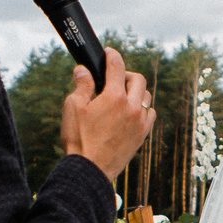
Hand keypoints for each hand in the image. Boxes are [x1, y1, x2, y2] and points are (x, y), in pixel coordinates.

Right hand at [60, 49, 155, 179]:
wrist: (90, 169)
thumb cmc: (79, 139)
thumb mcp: (73, 107)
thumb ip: (81, 85)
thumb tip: (83, 70)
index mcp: (114, 97)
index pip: (117, 66)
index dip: (112, 55)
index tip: (108, 53)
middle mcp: (131, 107)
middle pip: (138, 79)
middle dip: (126, 74)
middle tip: (113, 78)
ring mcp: (140, 122)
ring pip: (146, 96)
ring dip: (135, 91)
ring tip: (121, 96)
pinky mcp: (143, 135)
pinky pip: (149, 114)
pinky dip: (142, 109)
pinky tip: (130, 113)